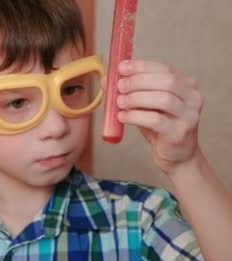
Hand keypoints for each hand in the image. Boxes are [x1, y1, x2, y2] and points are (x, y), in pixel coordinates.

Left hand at [113, 60, 203, 174]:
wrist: (176, 155)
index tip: (121, 67)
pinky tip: (122, 117)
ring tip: (120, 102)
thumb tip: (106, 79)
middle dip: (139, 81)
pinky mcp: (179, 132)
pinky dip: (136, 116)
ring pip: (163, 99)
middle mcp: (192, 98)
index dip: (142, 66)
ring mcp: (189, 115)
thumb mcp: (145, 105)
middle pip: (166, 81)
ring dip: (137, 98)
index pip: (165, 69)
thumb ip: (129, 91)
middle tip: (119, 86)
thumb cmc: (160, 127)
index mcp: (186, 85)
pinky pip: (156, 120)